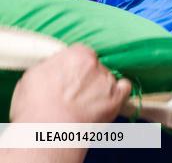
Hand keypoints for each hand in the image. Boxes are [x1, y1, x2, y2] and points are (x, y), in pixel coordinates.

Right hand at [10, 44, 130, 122]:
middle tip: (72, 94)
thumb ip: (51, 65)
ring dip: (98, 88)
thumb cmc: (36, 107)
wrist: (49, 132)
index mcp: (76, 55)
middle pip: (94, 66)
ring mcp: (108, 81)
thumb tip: (55, 67)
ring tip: (83, 105)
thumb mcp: (33, 76)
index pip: (80, 53)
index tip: (67, 77)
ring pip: (106, 79)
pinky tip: (109, 99)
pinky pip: (124, 88)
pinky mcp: (117, 99)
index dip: (73, 66)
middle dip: (85, 78)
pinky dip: (119, 92)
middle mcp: (96, 64)